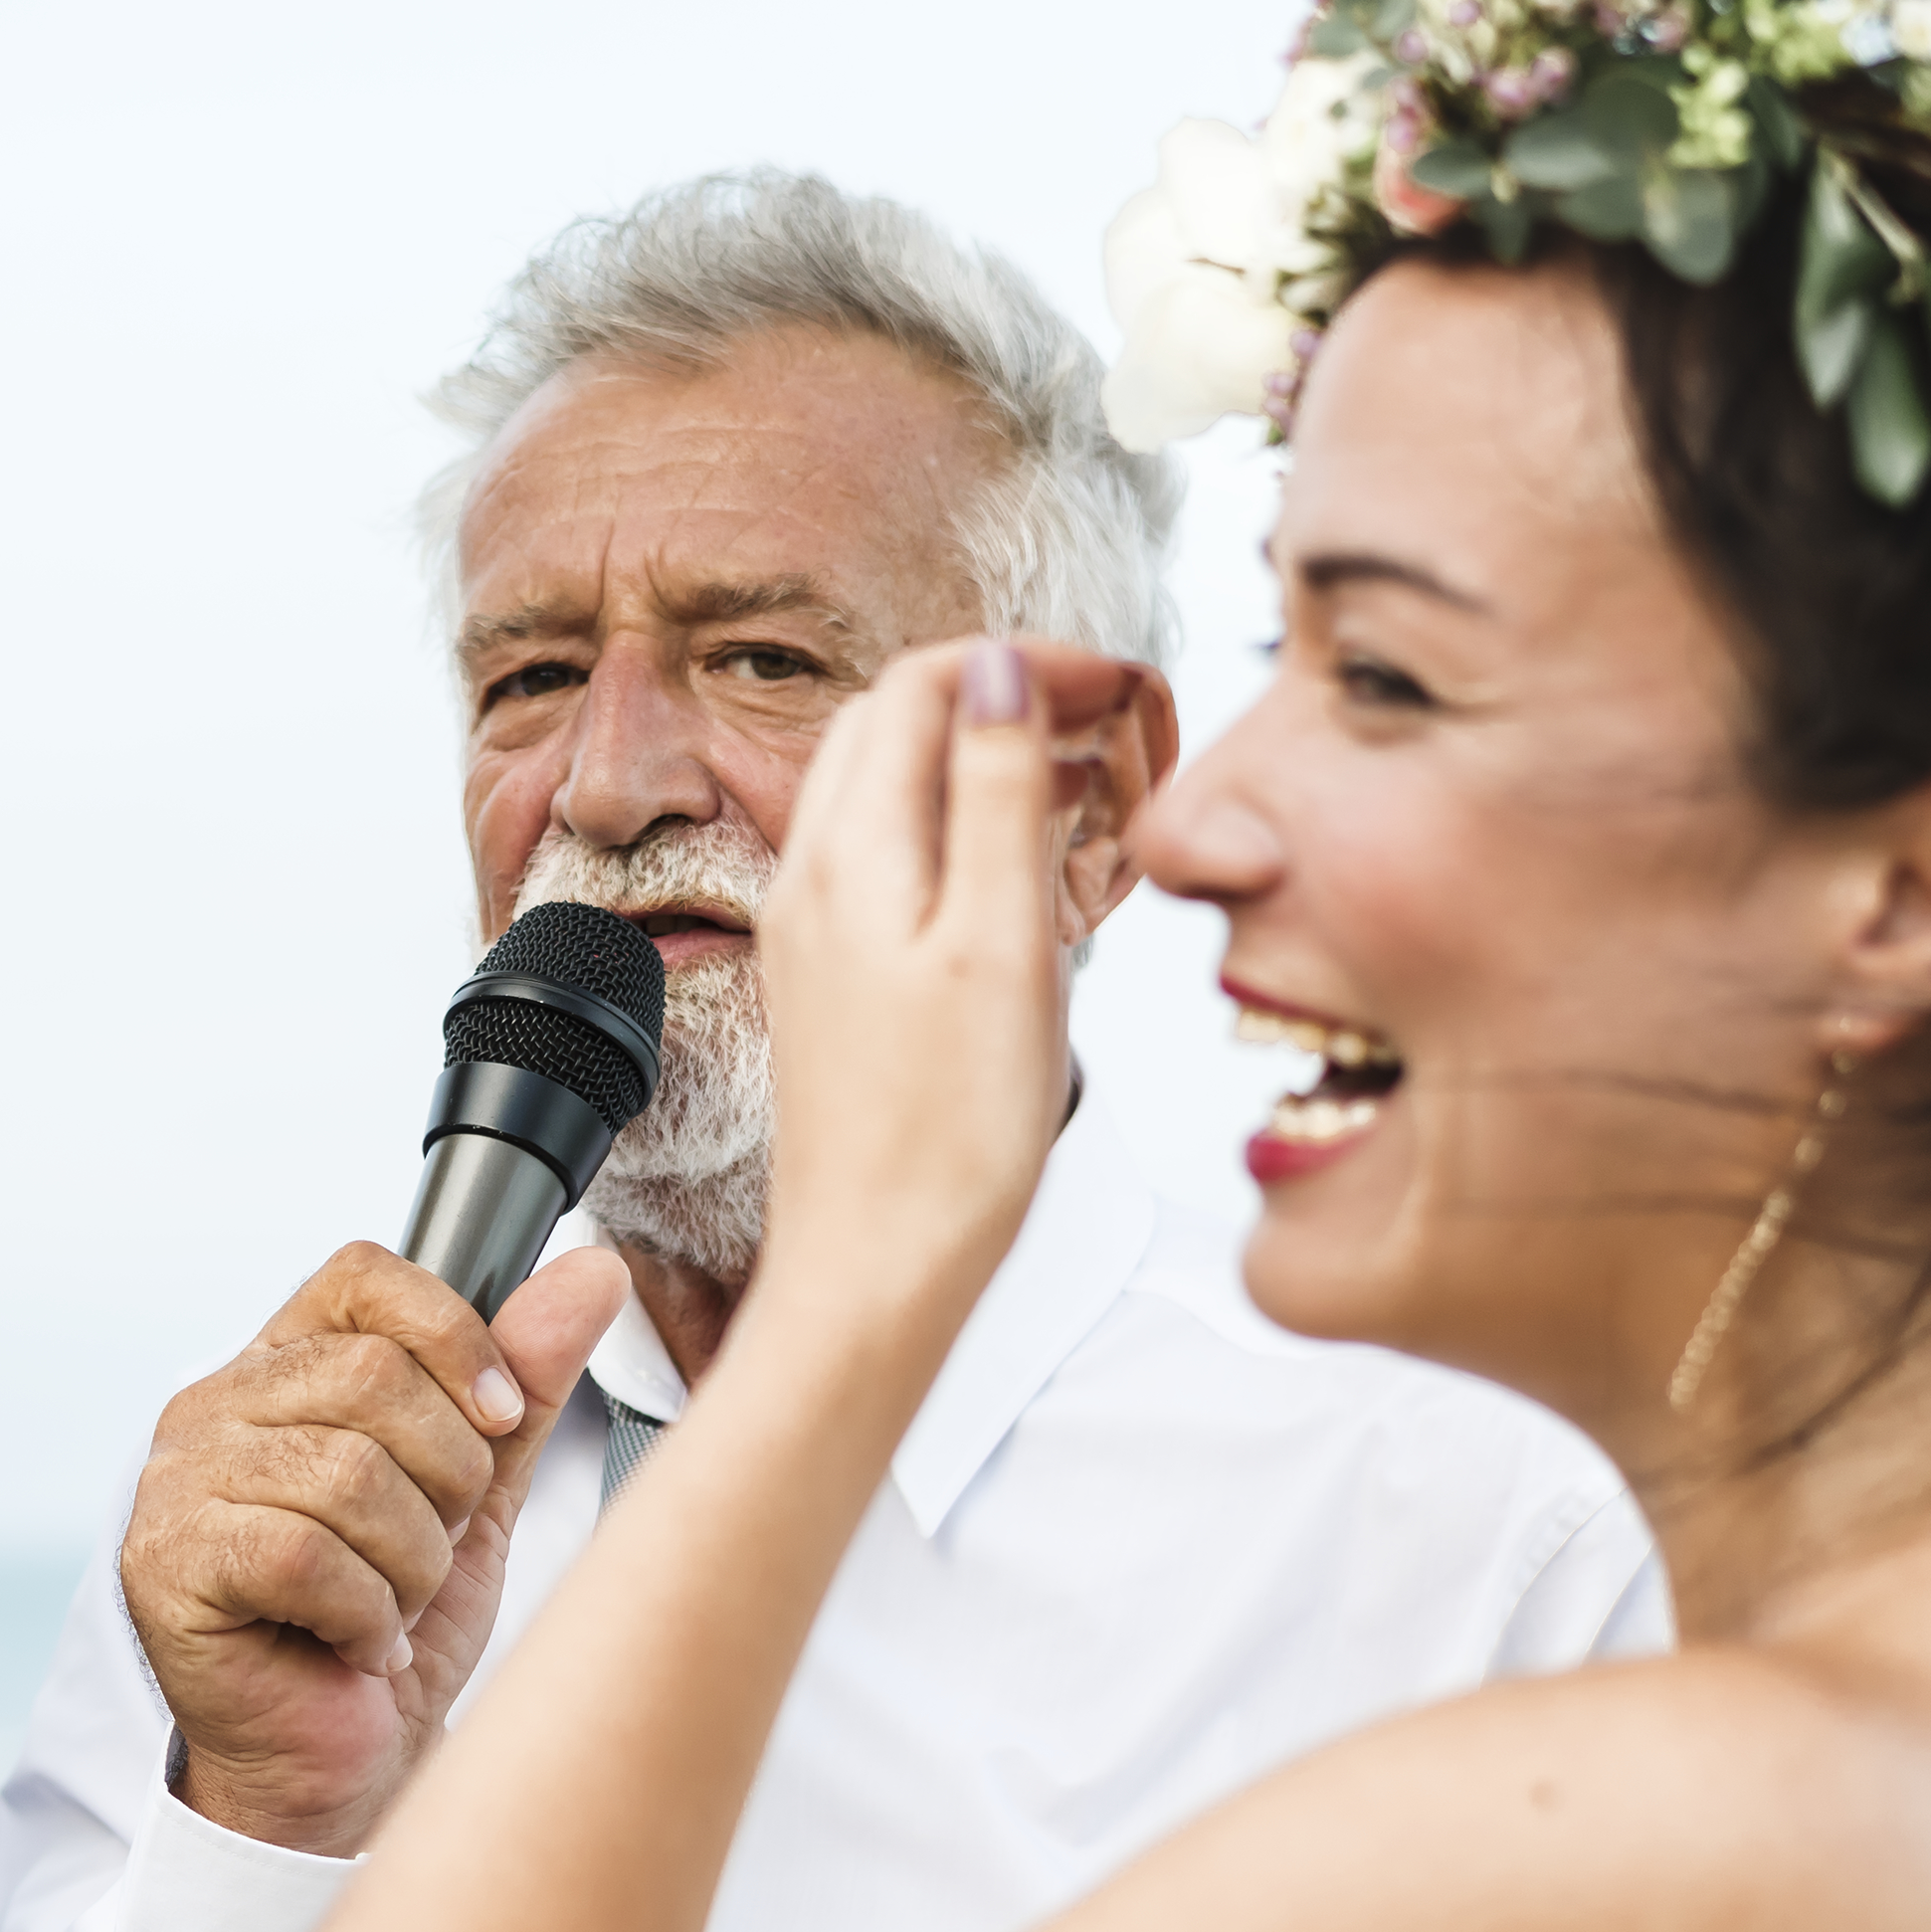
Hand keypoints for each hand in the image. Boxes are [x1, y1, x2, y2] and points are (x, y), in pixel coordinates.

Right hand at [120, 1245, 625, 1855]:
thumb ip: (523, 1386)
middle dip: (444, 1479)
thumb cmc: (399, 1631)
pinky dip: (365, 1612)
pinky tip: (359, 1644)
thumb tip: (592, 1271)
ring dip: (409, 1562)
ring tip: (394, 1608)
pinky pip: (303, 1552)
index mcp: (279, 1369)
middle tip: (432, 1556)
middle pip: (370, 1375)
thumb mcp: (480, 1496)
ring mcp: (175, 1485)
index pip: (363, 1278)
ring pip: (346, 1471)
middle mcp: (211, 1408)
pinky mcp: (166, 1566)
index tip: (497, 1420)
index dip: (453, 1336)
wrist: (347, 1774)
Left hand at [751, 636, 1145, 1333]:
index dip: (1023, 662)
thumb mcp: (1000, 945)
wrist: (876, 1269)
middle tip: (1114, 736)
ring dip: (990, 768)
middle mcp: (814, 878)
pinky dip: (971, 838)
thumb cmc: (945, 1137)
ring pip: (899, 792)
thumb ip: (998, 795)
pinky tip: (1035, 884)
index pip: (921, 683)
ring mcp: (818, 929)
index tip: (1116, 685)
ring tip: (1090, 801)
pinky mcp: (837, 980)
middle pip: (901, 724)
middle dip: (1008, 701)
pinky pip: (899, 864)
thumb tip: (999, 670)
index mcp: (849, 854)